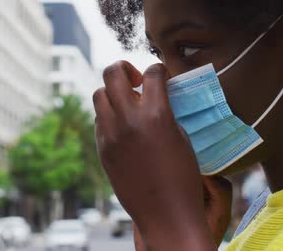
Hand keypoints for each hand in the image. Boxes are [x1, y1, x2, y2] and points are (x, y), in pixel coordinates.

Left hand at [94, 61, 214, 250]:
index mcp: (156, 114)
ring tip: (128, 104)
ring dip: (114, 92)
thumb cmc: (182, 176)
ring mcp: (110, 134)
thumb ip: (164, 111)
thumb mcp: (181, 137)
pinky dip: (109, 115)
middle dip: (125, 69)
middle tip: (137, 80)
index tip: (161, 75)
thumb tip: (153, 97)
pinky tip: (124, 125)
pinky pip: (99, 120)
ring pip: (99, 94)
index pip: (152, 73)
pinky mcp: (102, 149)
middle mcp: (128, 120)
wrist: (166, 213)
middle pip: (113, 74)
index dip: (159, 69)